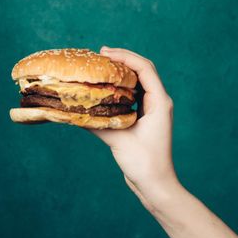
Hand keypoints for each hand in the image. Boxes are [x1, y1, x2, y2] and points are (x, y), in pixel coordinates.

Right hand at [91, 46, 180, 208]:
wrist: (156, 185)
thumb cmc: (143, 163)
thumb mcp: (119, 140)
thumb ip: (99, 122)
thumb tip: (78, 109)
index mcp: (159, 102)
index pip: (144, 68)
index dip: (125, 56)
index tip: (105, 52)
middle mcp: (159, 102)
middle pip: (143, 70)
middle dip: (123, 60)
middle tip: (101, 54)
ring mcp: (153, 110)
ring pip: (139, 82)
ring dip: (122, 72)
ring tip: (102, 67)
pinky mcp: (146, 119)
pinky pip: (134, 95)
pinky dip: (120, 88)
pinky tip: (105, 89)